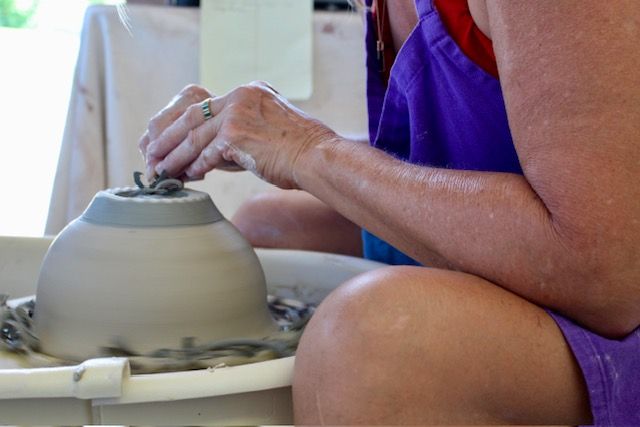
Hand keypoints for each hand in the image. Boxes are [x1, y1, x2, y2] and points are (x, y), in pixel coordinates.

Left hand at [141, 81, 336, 188]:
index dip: (184, 126)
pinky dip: (194, 167)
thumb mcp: (270, 127)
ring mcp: (237, 114)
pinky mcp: (235, 135)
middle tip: (153, 154)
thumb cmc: (299, 151)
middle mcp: (240, 96)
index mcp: (249, 91)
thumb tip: (212, 153)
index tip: (170, 139)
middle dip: (168, 138)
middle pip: (192, 117)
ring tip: (161, 170)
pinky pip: (206, 154)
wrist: (316, 157)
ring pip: (194, 137)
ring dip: (175, 156)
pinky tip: (187, 177)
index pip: (206, 107)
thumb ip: (242, 131)